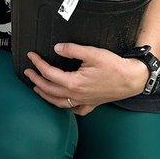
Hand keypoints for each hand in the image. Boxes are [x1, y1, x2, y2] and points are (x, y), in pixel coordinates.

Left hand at [24, 43, 149, 114]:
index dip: (37, 64)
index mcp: (74, 82)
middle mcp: (76, 95)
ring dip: (45, 95)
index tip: (31, 56)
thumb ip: (72, 50)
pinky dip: (64, 107)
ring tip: (37, 88)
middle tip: (27, 72)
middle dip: (35, 80)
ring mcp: (83, 101)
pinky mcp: (91, 104)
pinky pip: (74, 109)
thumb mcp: (92, 53)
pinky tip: (61, 103)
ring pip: (58, 102)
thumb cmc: (114, 67)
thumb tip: (57, 48)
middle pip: (49, 89)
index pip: (49, 73)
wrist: (132, 79)